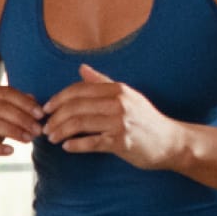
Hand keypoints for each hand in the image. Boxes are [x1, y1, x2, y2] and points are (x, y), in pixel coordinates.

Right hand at [0, 84, 42, 172]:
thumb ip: (12, 106)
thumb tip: (34, 98)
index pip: (4, 93)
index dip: (25, 102)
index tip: (41, 114)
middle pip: (1, 107)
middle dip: (23, 118)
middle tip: (38, 129)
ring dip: (16, 131)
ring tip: (29, 139)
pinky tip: (11, 151)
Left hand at [42, 65, 183, 165]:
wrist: (171, 142)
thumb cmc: (146, 120)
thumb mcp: (127, 96)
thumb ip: (103, 82)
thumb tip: (82, 68)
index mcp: (117, 89)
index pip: (79, 89)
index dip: (58, 99)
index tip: (46, 109)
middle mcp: (118, 103)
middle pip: (75, 106)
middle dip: (55, 117)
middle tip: (45, 127)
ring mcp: (120, 122)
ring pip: (79, 124)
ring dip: (61, 131)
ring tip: (52, 138)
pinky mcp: (121, 142)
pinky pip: (91, 143)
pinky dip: (75, 145)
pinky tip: (67, 147)